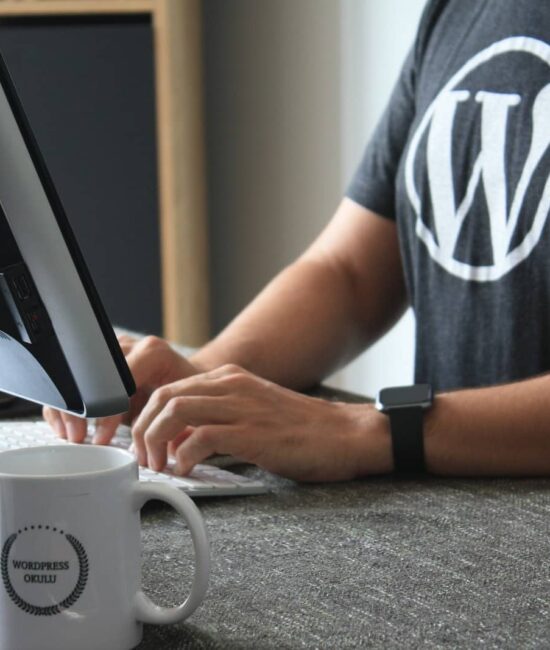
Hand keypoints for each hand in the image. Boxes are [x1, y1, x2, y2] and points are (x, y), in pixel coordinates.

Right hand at [43, 335, 199, 444]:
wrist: (190, 381)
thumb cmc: (191, 396)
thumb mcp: (186, 406)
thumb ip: (172, 421)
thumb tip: (160, 449)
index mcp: (153, 352)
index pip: (119, 380)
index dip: (107, 411)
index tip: (102, 437)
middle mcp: (130, 346)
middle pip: (91, 374)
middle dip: (80, 409)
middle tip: (78, 437)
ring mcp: (112, 351)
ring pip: (77, 374)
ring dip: (69, 407)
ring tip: (72, 435)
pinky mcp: (100, 361)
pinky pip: (74, 379)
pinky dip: (67, 404)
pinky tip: (66, 426)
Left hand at [132, 364, 391, 480]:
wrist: (344, 434)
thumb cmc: (301, 430)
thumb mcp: (252, 412)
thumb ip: (216, 419)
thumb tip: (178, 441)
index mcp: (229, 379)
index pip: (170, 387)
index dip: (148, 417)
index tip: (145, 444)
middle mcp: (231, 385)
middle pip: (164, 396)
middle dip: (143, 428)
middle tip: (145, 458)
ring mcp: (242, 405)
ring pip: (174, 410)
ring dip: (156, 441)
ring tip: (159, 466)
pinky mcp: (252, 432)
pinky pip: (200, 437)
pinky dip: (184, 456)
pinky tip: (187, 471)